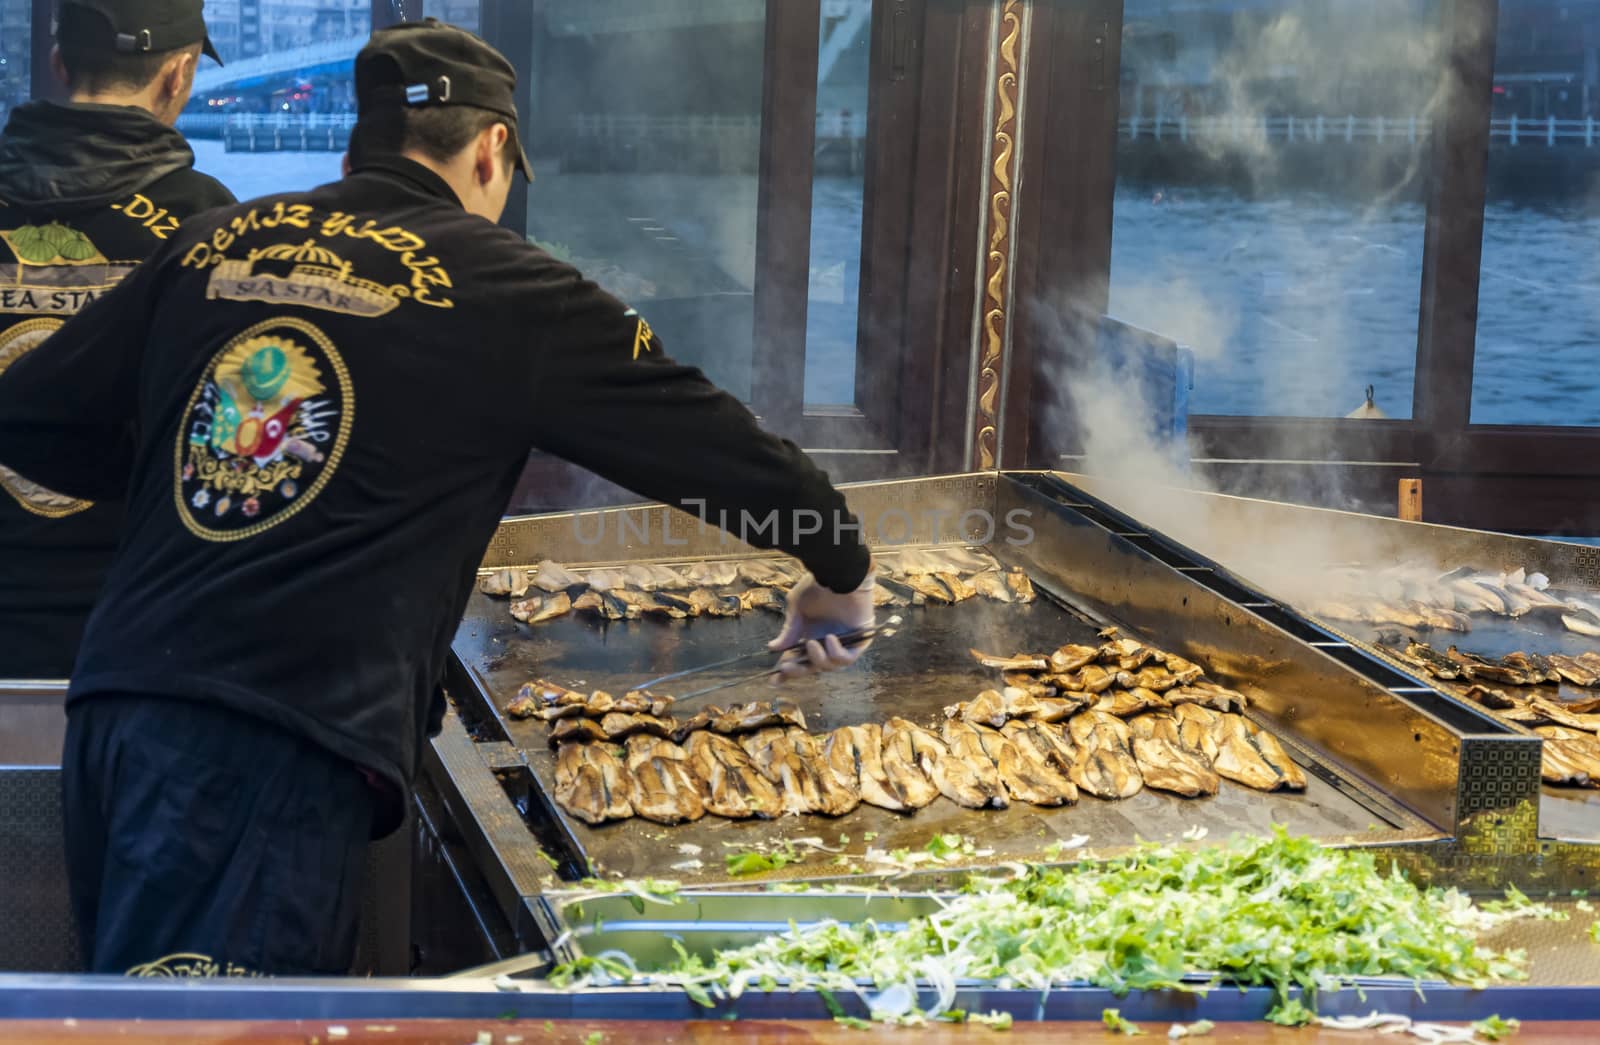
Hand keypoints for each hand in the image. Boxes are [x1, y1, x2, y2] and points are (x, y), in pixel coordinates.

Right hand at [766, 563, 876, 681]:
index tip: (774, 679)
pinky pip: (848, 657)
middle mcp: (826, 642)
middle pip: (813, 667)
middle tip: (787, 667)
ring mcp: (843, 642)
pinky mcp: (860, 640)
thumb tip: (774, 648)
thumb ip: (790, 631)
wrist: (838, 573)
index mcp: (811, 635)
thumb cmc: (817, 586)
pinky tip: (830, 639)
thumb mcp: (797, 608)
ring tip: (812, 644)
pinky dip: (837, 653)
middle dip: (799, 670)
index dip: (788, 671)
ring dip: (819, 659)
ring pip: (830, 665)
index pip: (799, 659)